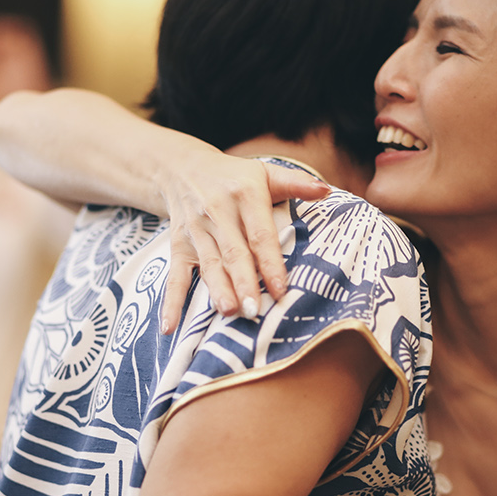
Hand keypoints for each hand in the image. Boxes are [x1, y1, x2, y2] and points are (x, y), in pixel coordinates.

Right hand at [159, 157, 328, 333]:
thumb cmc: (235, 177)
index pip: (259, 234)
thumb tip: (326, 190)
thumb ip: (296, 183)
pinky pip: (175, 275)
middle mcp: (218, 213)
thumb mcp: (265, 172)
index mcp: (244, 196)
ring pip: (209, 264)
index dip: (270, 262)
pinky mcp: (179, 246)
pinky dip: (171, 302)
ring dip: (217, 289)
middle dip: (243, 282)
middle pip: (233, 252)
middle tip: (254, 309)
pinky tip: (169, 326)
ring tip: (228, 311)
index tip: (280, 288)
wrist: (183, 169)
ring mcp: (196, 231)